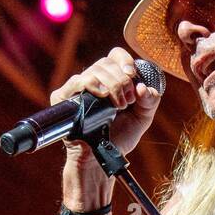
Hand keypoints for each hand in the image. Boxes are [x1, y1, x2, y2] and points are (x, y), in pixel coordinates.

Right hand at [53, 46, 162, 168]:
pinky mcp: (64, 97)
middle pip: (106, 62)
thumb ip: (150, 101)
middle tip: (128, 102)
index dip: (125, 60)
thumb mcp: (142, 118)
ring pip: (94, 71)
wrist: (103, 158)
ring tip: (118, 107)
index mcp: (111, 80)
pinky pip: (77, 81)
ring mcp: (78, 89)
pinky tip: (102, 95)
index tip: (132, 75)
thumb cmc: (120, 138)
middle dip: (122, 80)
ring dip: (112, 85)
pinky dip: (92, 84)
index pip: (115, 56)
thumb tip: (143, 87)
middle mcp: (94, 81)